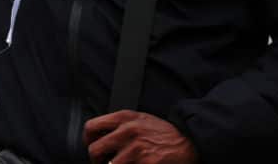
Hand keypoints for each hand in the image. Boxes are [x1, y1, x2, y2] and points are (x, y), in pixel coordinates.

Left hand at [84, 110, 198, 163]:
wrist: (189, 140)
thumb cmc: (163, 131)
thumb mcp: (140, 118)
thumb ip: (119, 124)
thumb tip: (100, 136)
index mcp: (124, 117)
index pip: (91, 127)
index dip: (87, 140)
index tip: (92, 147)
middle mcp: (127, 131)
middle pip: (95, 150)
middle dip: (96, 161)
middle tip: (102, 163)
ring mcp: (136, 149)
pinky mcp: (146, 163)